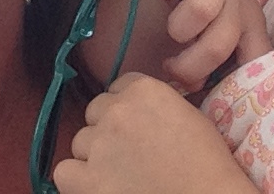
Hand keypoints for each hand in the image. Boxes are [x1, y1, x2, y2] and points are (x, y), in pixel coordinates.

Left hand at [54, 73, 256, 193]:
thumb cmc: (208, 166)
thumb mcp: (189, 117)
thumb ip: (157, 106)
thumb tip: (141, 113)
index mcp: (144, 90)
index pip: (118, 88)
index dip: (126, 109)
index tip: (136, 128)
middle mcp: (116, 111)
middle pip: (95, 112)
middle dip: (108, 130)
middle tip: (128, 155)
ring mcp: (99, 145)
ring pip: (80, 142)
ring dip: (94, 156)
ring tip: (118, 176)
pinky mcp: (86, 180)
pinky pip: (65, 172)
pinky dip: (78, 181)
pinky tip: (99, 188)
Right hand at [157, 0, 271, 92]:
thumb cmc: (198, 24)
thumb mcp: (213, 51)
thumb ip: (213, 79)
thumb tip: (201, 112)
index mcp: (251, 30)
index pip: (257, 62)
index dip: (231, 85)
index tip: (202, 91)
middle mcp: (240, 2)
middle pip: (218, 44)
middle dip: (189, 64)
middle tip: (173, 65)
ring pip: (201, 9)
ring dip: (179, 26)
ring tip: (173, 29)